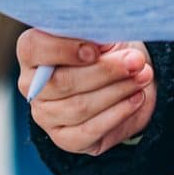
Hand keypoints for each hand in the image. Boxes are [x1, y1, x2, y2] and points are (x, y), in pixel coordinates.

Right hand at [17, 30, 155, 155]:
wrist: (123, 81)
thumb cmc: (107, 52)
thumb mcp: (102, 35)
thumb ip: (96, 35)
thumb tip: (102, 44)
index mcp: (32, 53)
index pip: (33, 48)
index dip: (63, 49)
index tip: (95, 49)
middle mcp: (32, 86)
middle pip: (61, 82)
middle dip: (104, 71)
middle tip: (135, 62)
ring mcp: (45, 115)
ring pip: (78, 106)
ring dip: (117, 91)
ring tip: (142, 77)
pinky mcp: (65, 139)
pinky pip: (89, 130)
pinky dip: (117, 113)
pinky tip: (136, 98)